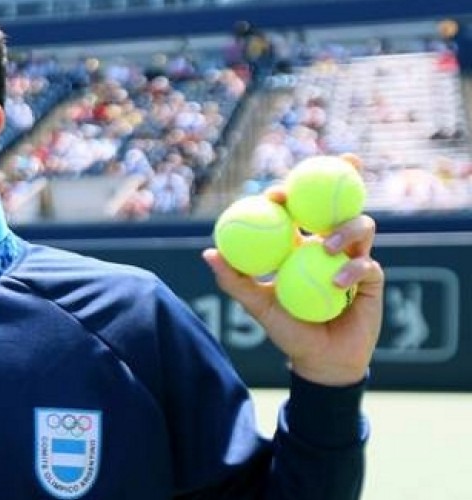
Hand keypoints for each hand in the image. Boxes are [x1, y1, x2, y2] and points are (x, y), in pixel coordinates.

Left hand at [202, 187, 383, 386]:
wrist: (321, 361)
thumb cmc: (287, 331)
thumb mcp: (257, 305)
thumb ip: (234, 281)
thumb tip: (208, 253)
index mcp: (300, 245)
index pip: (296, 211)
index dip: (288, 195)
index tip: (274, 194)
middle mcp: (328, 245)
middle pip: (337, 204)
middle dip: (340, 178)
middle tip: (319, 184)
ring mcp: (353, 258)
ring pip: (361, 225)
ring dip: (346, 229)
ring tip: (326, 246)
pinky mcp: (371, 278)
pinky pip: (367, 264)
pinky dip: (351, 270)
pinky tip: (337, 283)